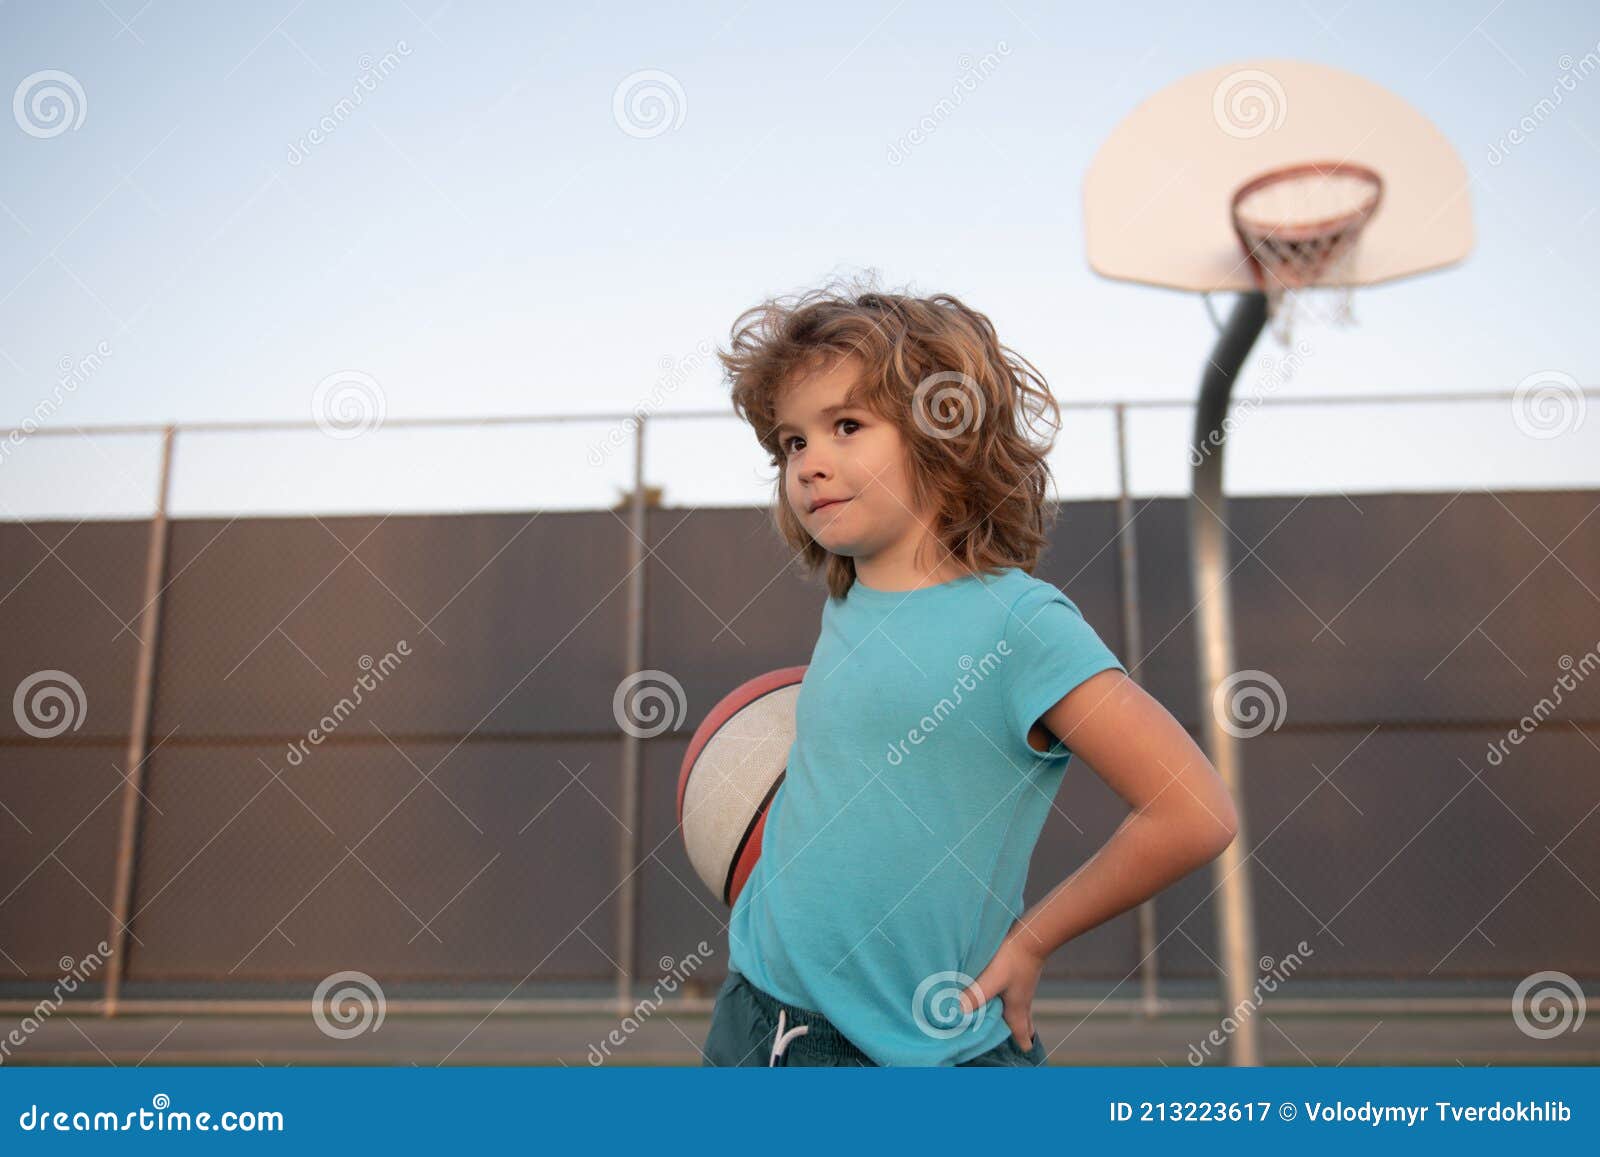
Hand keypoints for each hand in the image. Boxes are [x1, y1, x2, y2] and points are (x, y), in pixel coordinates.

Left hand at [956, 932, 1046, 1050]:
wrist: (1032, 935)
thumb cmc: (1013, 958)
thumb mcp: (992, 979)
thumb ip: (976, 996)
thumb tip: (958, 1013)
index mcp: (1017, 1009)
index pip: (1023, 1034)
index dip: (1022, 1044)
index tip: (1021, 1054)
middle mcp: (1022, 1001)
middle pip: (1024, 1024)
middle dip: (1019, 1034)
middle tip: (1018, 1042)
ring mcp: (1022, 988)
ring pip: (1019, 1009)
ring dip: (1012, 1017)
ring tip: (1004, 1022)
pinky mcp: (1020, 975)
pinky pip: (1015, 996)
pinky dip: (1009, 1002)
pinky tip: (1000, 995)